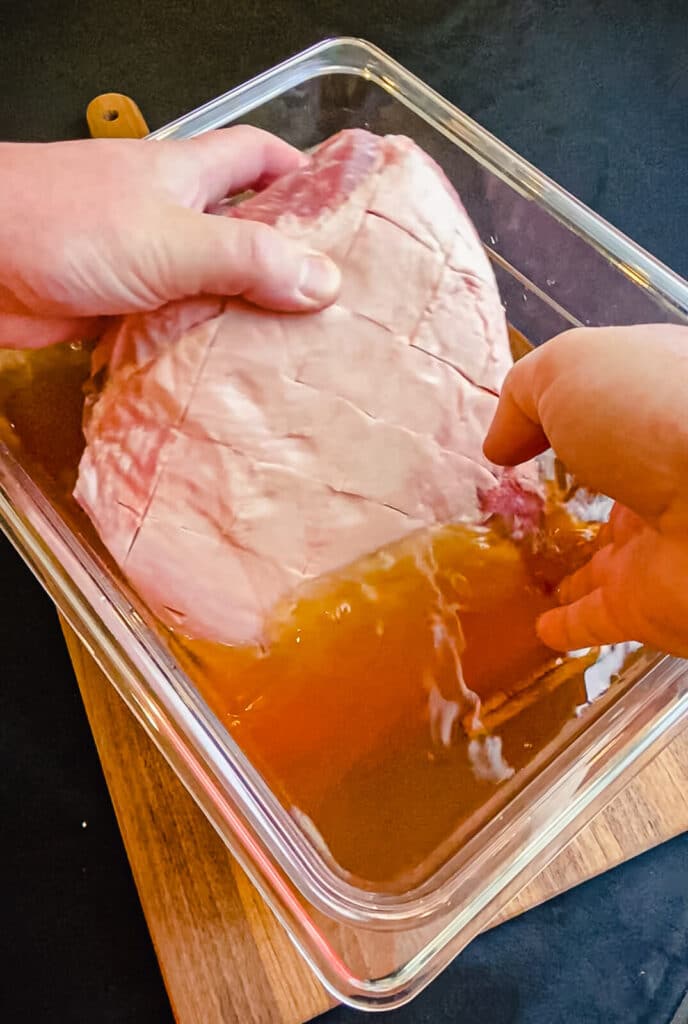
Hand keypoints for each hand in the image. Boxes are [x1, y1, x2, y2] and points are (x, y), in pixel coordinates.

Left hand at [0, 128, 340, 348]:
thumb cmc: (66, 225)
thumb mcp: (173, 238)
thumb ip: (248, 258)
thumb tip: (325, 281)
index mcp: (187, 173)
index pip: (259, 157)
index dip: (304, 174)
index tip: (346, 211)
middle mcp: (170, 213)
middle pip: (243, 228)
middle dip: (286, 259)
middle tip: (333, 302)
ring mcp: (145, 262)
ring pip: (212, 284)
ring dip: (246, 313)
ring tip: (298, 347)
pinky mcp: (122, 307)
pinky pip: (178, 324)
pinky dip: (203, 345)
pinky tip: (233, 373)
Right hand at [484, 325, 687, 656]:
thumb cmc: (653, 412)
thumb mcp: (571, 369)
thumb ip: (524, 397)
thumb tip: (499, 446)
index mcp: (655, 410)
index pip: (610, 417)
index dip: (569, 422)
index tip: (522, 440)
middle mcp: (662, 478)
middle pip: (612, 494)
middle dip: (574, 503)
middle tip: (519, 513)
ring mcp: (657, 547)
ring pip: (607, 562)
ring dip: (570, 570)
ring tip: (522, 572)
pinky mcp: (646, 608)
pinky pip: (596, 622)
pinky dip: (567, 627)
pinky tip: (537, 627)